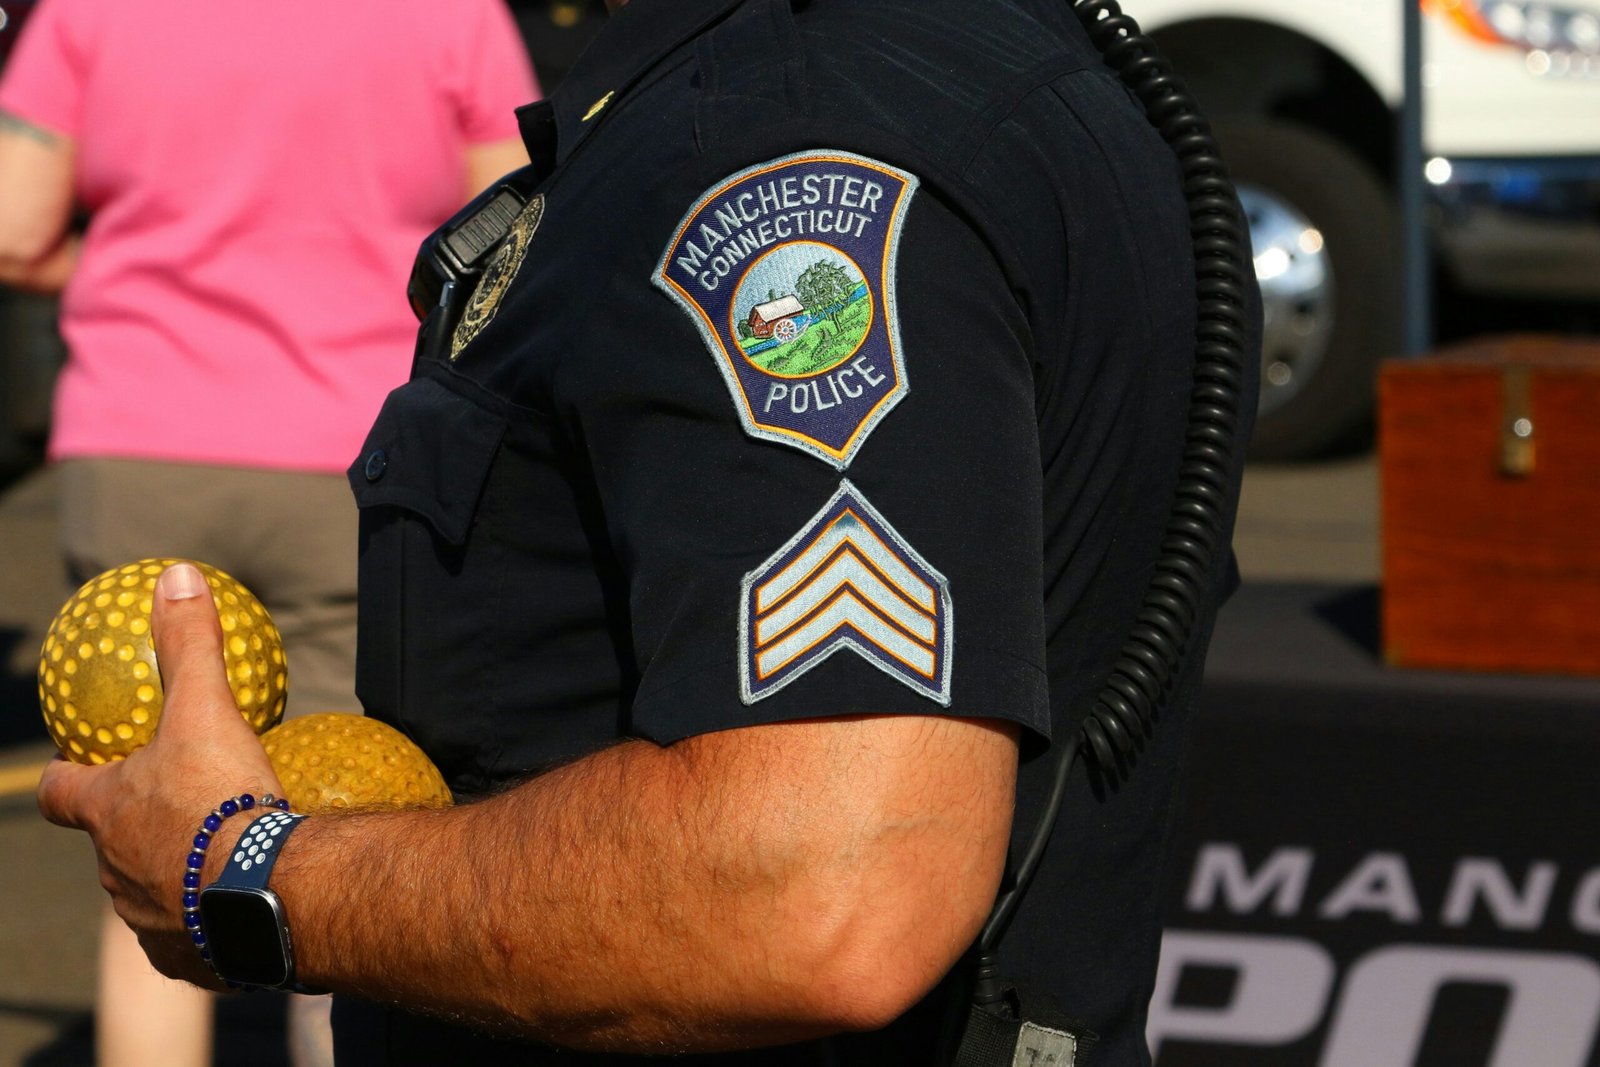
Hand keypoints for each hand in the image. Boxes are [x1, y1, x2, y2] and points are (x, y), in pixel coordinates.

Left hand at [37, 562, 284, 985]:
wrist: (269, 892)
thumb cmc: (223, 798)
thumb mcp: (206, 709)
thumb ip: (190, 645)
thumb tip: (175, 576)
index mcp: (109, 813)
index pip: (62, 794)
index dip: (66, 777)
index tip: (80, 768)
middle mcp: (114, 872)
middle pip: (110, 848)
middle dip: (135, 832)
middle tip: (179, 812)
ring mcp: (149, 922)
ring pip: (150, 896)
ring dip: (175, 880)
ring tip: (221, 863)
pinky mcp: (192, 959)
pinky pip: (194, 940)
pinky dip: (211, 923)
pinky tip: (244, 908)